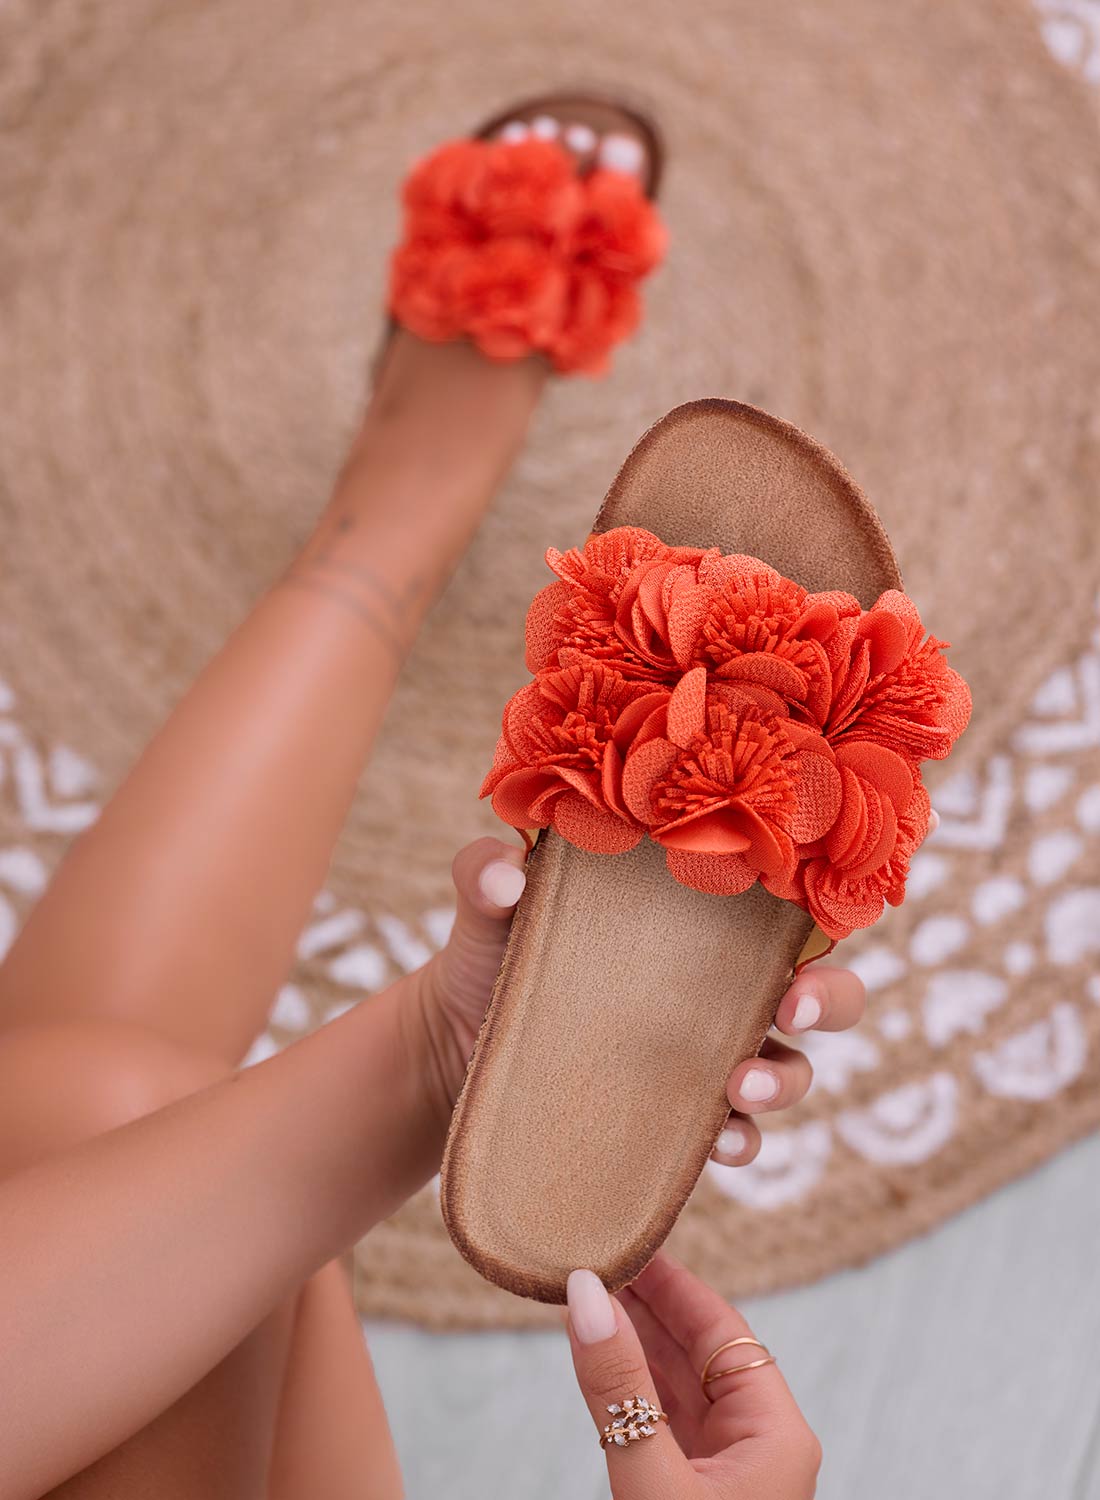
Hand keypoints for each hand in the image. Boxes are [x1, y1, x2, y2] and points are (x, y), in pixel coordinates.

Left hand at [412, 836, 866, 1134]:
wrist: (453, 1047)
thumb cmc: (492, 956)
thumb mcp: (487, 909)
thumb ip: (486, 875)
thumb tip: (505, 878)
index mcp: (696, 924)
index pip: (784, 912)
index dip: (819, 919)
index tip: (798, 932)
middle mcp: (719, 991)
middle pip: (821, 992)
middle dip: (829, 999)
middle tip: (791, 1007)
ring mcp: (705, 1059)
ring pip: (790, 1069)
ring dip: (784, 1080)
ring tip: (741, 1087)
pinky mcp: (680, 1120)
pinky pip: (737, 1137)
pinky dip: (741, 1142)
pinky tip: (719, 1145)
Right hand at [567, 1252, 819, 1497]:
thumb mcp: (654, 1479)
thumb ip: (621, 1389)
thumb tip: (587, 1296)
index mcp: (775, 1434)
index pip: (723, 1330)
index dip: (672, 1284)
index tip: (629, 1244)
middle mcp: (758, 1444)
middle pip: (700, 1352)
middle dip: (646, 1307)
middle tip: (597, 1263)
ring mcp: (728, 1469)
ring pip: (679, 1387)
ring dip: (634, 1346)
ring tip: (588, 1299)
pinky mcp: (697, 1491)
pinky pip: (665, 1423)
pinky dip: (631, 1390)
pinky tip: (601, 1360)